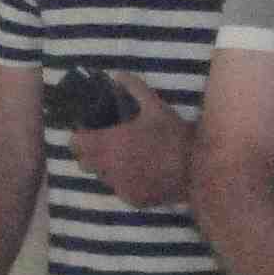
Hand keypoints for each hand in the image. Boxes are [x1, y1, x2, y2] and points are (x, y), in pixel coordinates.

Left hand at [66, 73, 192, 209]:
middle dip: (91, 154)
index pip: (76, 144)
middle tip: (106, 144)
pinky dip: (126, 183)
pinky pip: (121, 190)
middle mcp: (109, 168)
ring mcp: (121, 186)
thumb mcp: (155, 106)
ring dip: (108, 169)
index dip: (80, 136)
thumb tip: (119, 75)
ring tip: (127, 158)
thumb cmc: (173, 135)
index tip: (89, 132)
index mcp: (109, 144)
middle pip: (84, 163)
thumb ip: (134, 88)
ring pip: (103, 178)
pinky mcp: (133, 200)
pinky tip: (142, 173)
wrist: (197, 168)